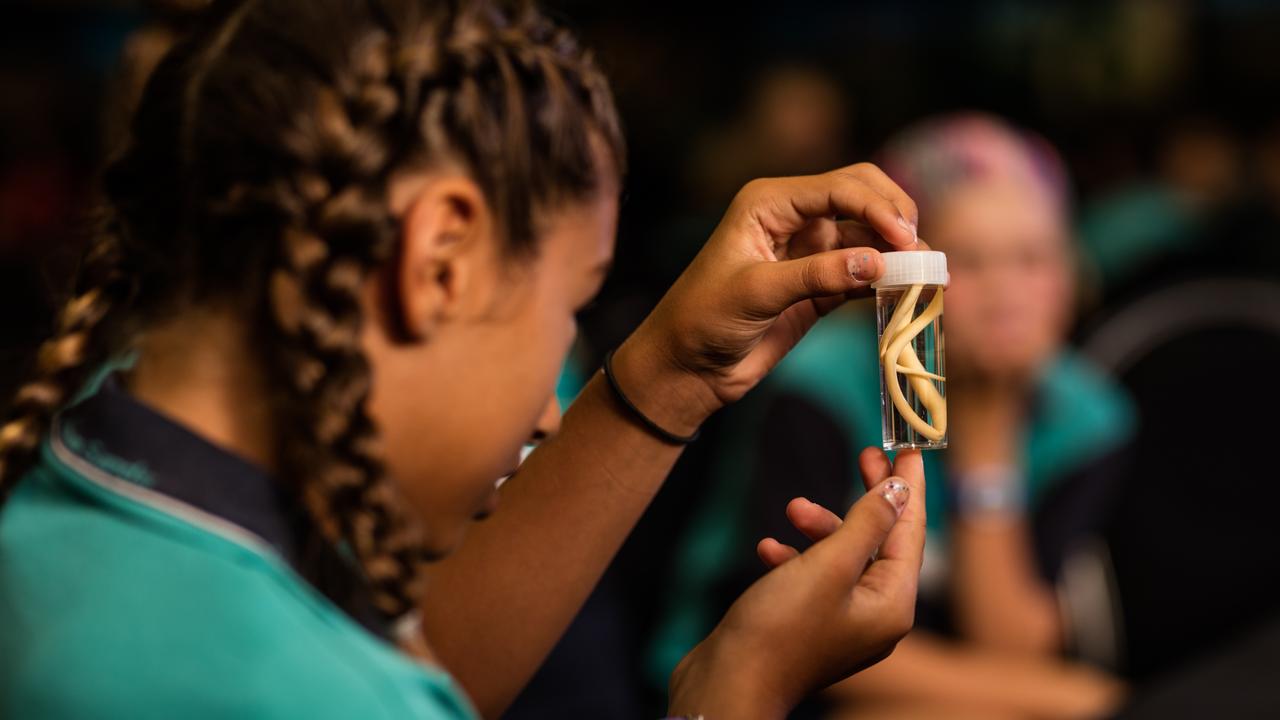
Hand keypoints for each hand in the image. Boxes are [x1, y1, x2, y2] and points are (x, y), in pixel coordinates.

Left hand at [612, 164, 920, 435]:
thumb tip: (877, 262)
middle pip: (861, 195)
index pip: (838, 188)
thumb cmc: (703, 319)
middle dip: (894, 216)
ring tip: (926, 273)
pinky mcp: (820, 284)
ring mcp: (810, 250)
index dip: (876, 207)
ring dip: (897, 250)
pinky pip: (864, 271)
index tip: (904, 238)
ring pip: (869, 236)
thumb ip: (816, 275)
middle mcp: (793, 217)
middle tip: (918, 248)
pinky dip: (888, 278)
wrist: (687, 366)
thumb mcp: (755, 293)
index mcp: (769, 202)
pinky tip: (909, 289)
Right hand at [667, 449, 925, 718]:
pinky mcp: (809, 623)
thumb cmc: (781, 629)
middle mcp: (874, 614)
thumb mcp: (829, 565)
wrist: (729, 683)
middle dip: (866, 498)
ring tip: (792, 510)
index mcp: (892, 603)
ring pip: (842, 555)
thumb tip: (899, 491)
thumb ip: (866, 523)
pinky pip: (813, 577)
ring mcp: (842, 621)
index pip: (910, 531)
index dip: (908, 487)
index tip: (908, 449)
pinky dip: (795, 557)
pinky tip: (768, 549)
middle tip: (865, 453)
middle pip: (880, 540)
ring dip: (819, 527)